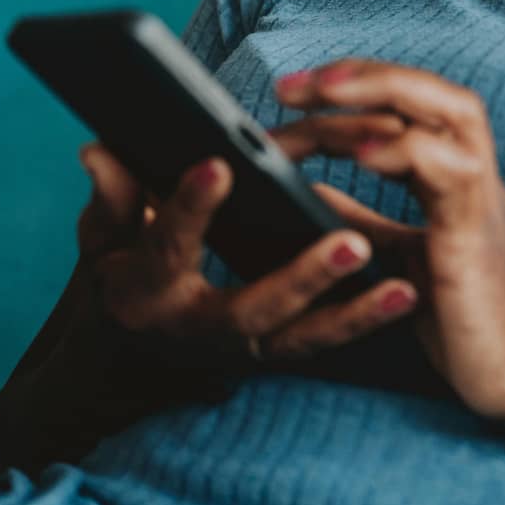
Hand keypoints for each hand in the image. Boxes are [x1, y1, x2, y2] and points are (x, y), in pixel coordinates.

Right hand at [73, 143, 418, 377]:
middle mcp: (199, 328)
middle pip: (252, 309)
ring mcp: (243, 346)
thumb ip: (111, 199)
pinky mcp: (274, 352)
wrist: (131, 353)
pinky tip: (406, 293)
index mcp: (149, 291)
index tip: (219, 165)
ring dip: (352, 313)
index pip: (168, 248)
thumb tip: (98, 151)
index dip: (189, 208)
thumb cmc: (125, 273)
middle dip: (302, 278)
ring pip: (300, 336)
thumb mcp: (105, 240)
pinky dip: (363, 322)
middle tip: (352, 243)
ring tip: (398, 287)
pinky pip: (321, 342)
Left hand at [273, 60, 504, 418]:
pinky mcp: (477, 233)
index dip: (351, 90)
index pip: (407, 106)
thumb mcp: (396, 254)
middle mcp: (472, 172)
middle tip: (293, 83)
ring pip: (452, 110)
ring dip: (386, 91)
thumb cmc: (463, 317)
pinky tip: (362, 154)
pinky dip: (407, 151)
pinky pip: (451, 172)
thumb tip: (306, 189)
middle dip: (363, 74)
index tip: (291, 92)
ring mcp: (481, 196)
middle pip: (431, 90)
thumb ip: (359, 218)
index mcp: (453, 175)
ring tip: (325, 91)